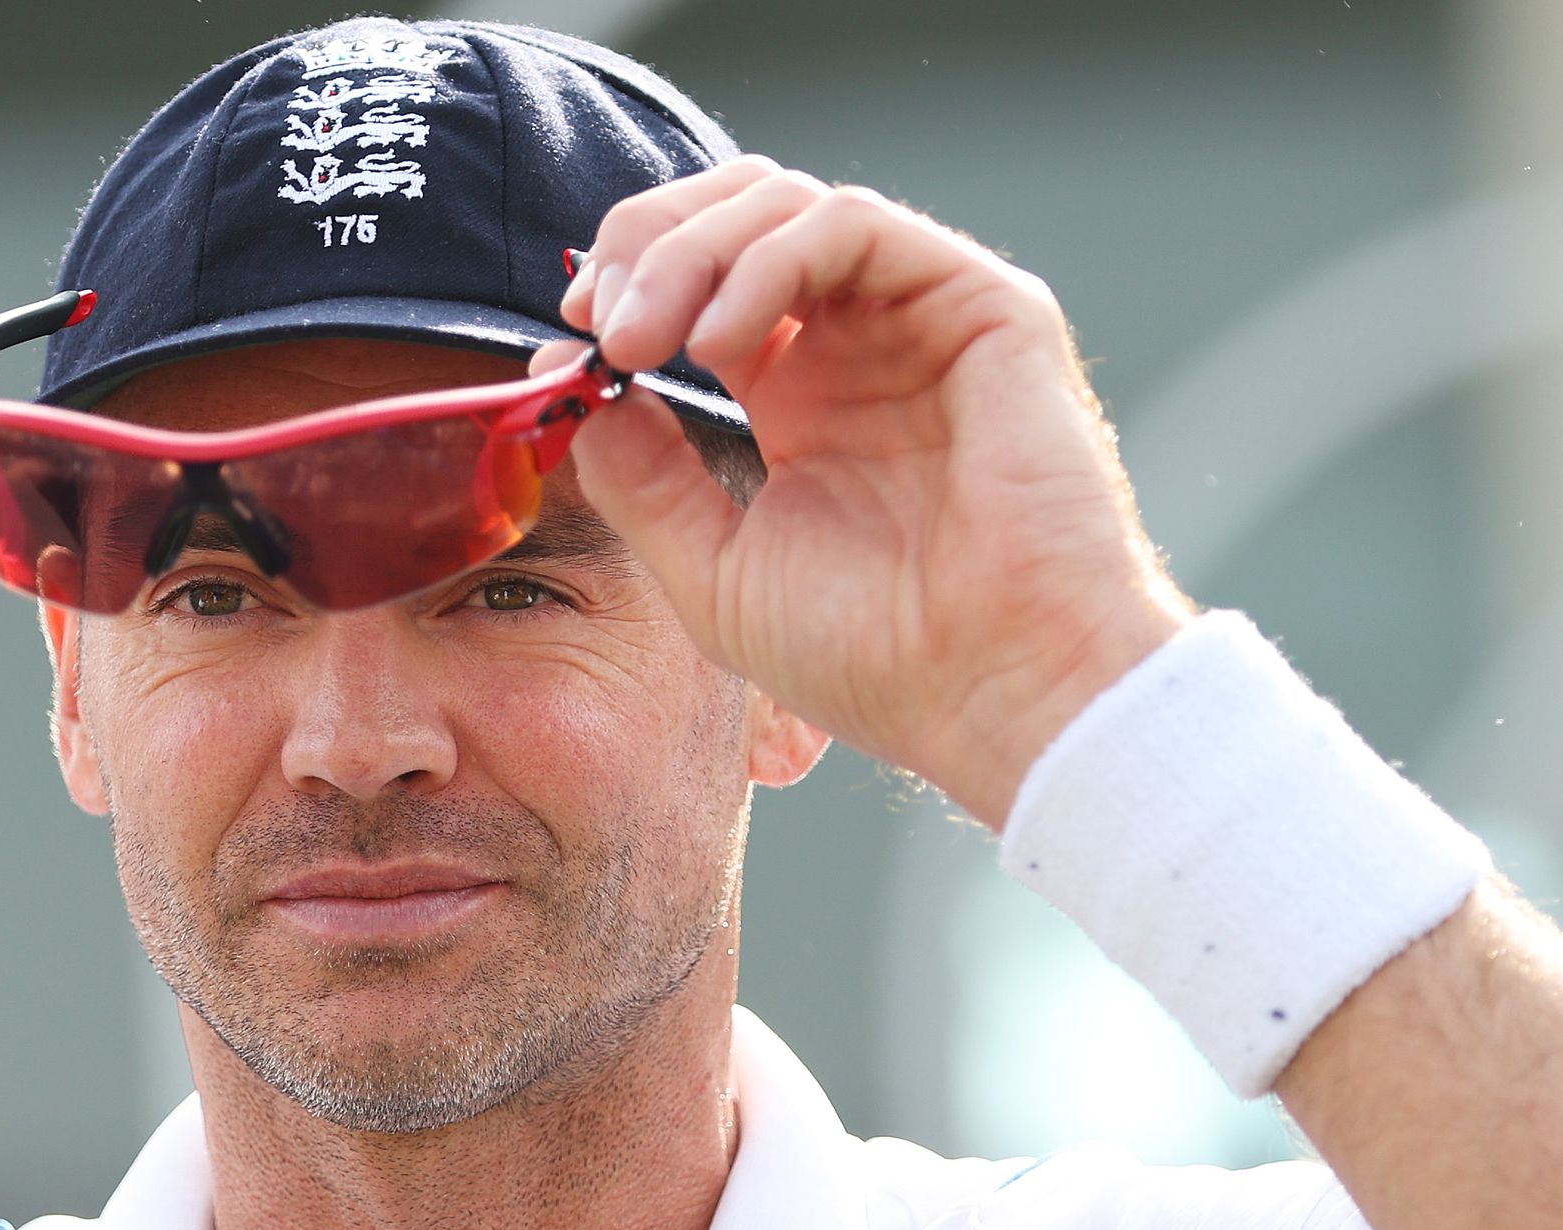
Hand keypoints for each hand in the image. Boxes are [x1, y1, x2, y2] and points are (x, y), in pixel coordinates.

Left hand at [554, 160, 1191, 826]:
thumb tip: (571, 374)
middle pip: (740, 215)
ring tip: (646, 335)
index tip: (577, 331)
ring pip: (789, 204)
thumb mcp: (711, 572)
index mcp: (798, 397)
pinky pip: (856, 226)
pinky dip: (769, 260)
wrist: (992, 692)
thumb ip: (640, 476)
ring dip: (694, 250)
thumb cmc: (876, 658)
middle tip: (602, 315)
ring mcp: (920, 320)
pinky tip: (721, 338)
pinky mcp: (983, 307)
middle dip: (650, 242)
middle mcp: (857, 345)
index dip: (630, 280)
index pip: (704, 278)